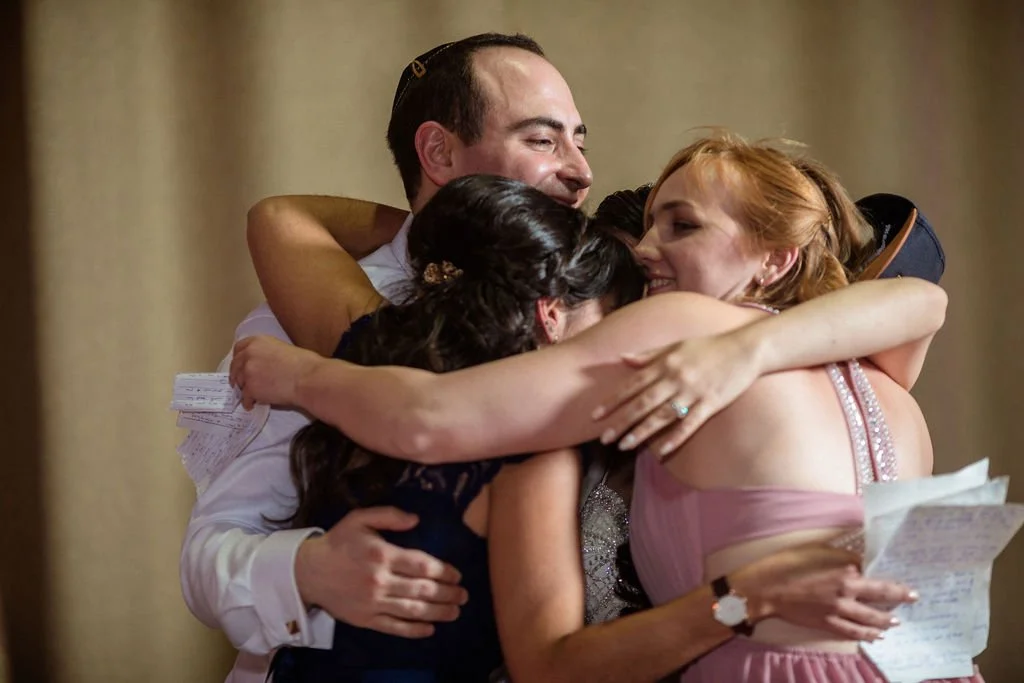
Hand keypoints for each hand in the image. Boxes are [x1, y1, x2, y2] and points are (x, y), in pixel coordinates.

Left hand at [229, 335, 320, 408]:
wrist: (308, 378)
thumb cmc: (304, 364)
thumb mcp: (283, 348)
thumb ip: (268, 353)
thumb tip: (265, 364)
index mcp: (258, 341)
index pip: (239, 348)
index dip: (238, 358)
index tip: (240, 365)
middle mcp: (249, 354)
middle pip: (235, 366)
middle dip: (237, 375)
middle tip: (241, 383)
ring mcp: (248, 371)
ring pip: (239, 382)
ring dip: (243, 389)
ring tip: (250, 396)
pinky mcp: (250, 388)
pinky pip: (245, 397)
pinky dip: (248, 402)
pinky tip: (252, 404)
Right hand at [296, 506, 467, 637]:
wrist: (307, 571)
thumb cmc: (337, 542)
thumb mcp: (360, 518)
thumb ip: (389, 515)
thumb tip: (416, 519)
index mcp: (382, 555)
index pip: (421, 565)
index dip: (444, 571)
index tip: (457, 574)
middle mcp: (380, 580)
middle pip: (422, 590)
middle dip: (447, 593)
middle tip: (463, 594)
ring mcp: (372, 602)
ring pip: (412, 610)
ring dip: (438, 612)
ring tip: (455, 612)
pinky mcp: (365, 619)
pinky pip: (394, 627)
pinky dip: (414, 630)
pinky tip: (429, 629)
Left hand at [592, 330, 760, 457]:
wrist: (746, 348)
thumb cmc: (709, 346)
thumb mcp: (676, 345)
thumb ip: (648, 354)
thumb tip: (622, 357)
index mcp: (665, 363)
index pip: (632, 385)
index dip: (612, 401)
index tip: (595, 415)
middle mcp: (675, 378)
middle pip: (642, 403)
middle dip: (621, 422)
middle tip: (603, 438)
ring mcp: (693, 392)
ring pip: (661, 416)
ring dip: (640, 432)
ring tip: (623, 446)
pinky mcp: (711, 404)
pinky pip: (689, 424)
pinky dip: (674, 438)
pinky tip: (660, 451)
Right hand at [731, 544, 916, 641]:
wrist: (773, 593)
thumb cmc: (793, 572)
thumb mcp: (817, 557)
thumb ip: (841, 563)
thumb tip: (858, 567)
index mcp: (843, 577)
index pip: (877, 584)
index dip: (896, 588)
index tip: (910, 591)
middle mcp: (845, 595)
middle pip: (879, 603)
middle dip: (897, 603)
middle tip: (912, 602)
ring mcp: (838, 612)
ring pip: (869, 621)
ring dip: (885, 622)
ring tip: (895, 623)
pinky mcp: (829, 624)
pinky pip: (853, 632)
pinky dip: (867, 635)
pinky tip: (876, 637)